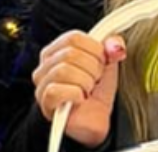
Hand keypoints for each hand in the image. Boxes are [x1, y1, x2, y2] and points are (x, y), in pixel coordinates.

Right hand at [33, 31, 126, 147]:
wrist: (97, 120)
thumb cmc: (96, 91)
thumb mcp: (108, 63)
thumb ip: (112, 46)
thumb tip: (116, 45)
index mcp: (57, 50)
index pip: (73, 37)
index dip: (95, 49)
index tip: (102, 62)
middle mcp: (45, 64)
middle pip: (70, 53)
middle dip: (92, 68)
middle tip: (95, 81)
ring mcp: (42, 84)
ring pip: (64, 70)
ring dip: (85, 82)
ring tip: (88, 91)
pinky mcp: (44, 102)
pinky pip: (56, 91)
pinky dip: (75, 95)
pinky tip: (80, 99)